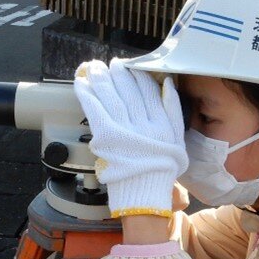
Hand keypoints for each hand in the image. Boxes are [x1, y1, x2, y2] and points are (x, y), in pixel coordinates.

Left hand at [73, 58, 187, 218]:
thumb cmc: (161, 170)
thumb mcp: (177, 140)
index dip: (137, 75)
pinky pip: (95, 110)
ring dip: (100, 79)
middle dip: (117, 74)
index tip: (130, 66)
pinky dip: (87, 95)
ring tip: (93, 67)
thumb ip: (174, 110)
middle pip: (128, 90)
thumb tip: (168, 84)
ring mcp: (124, 130)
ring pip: (111, 96)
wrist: (144, 195)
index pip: (148, 90)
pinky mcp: (106, 138)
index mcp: (161, 122)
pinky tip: (81, 84)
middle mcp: (144, 123)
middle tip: (110, 64)